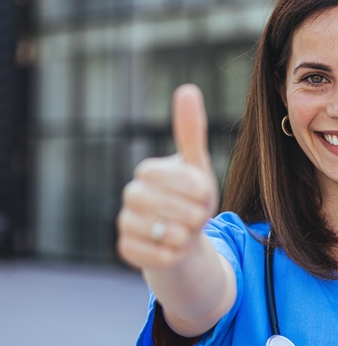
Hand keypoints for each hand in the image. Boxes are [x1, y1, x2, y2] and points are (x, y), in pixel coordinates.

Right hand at [117, 84, 217, 269]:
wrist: (184, 237)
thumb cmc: (193, 198)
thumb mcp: (199, 166)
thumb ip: (191, 132)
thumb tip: (187, 89)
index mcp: (148, 171)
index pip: (177, 179)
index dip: (198, 190)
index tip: (203, 193)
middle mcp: (131, 194)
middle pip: (172, 208)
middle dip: (195, 215)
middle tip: (198, 216)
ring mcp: (125, 222)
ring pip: (165, 234)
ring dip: (186, 236)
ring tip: (185, 230)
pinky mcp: (126, 249)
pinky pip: (157, 256)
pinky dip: (174, 254)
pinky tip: (174, 247)